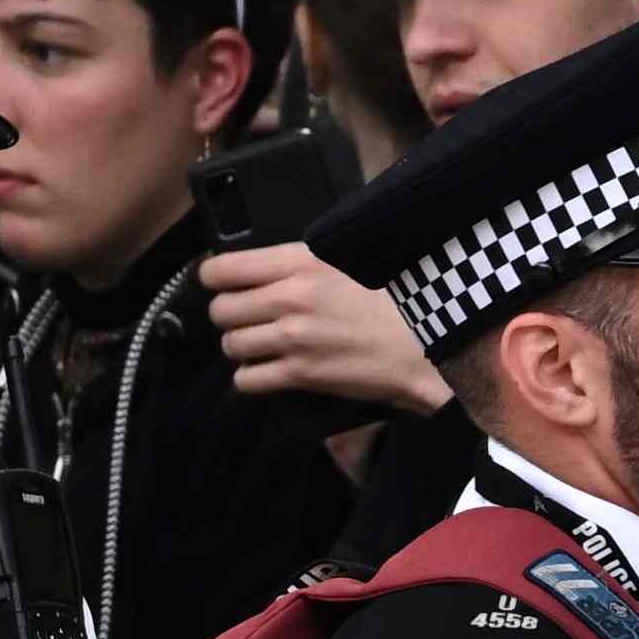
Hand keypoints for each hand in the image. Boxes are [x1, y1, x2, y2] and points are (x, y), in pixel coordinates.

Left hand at [198, 239, 447, 415]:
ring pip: (231, 345)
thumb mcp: (350, 258)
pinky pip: (247, 380)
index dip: (214, 277)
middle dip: (229, 314)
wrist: (424, 344)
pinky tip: (268, 369)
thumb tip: (268, 264)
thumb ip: (304, 260)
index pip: (223, 268)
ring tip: (259, 344)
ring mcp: (292, 339)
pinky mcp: (301, 374)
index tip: (221, 282)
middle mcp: (289, 298)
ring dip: (240, 346)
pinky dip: (252, 377)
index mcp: (300, 262)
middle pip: (220, 310)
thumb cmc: (396, 299)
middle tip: (246, 316)